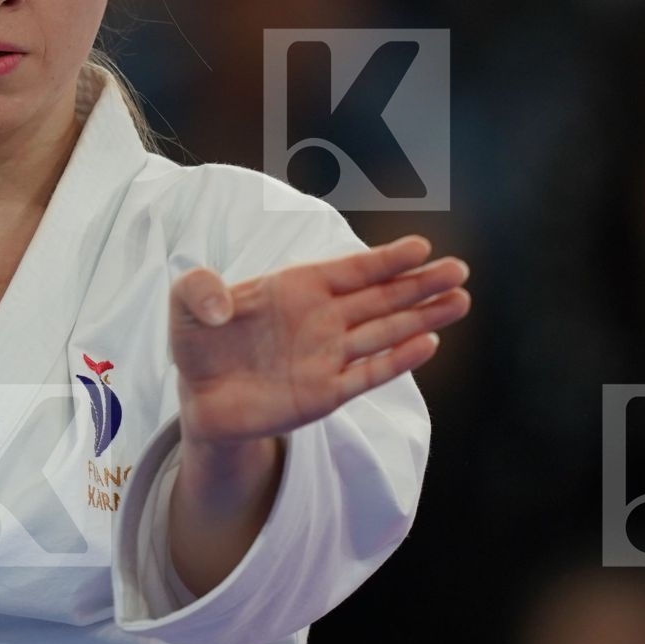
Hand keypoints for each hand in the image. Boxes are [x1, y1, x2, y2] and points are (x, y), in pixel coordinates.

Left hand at [169, 235, 468, 444]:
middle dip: (419, 283)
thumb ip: (196, 289)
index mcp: (297, 288)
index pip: (350, 270)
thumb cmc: (199, 343)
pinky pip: (367, 373)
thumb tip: (218, 303)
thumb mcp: (184, 304)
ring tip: (460, 301)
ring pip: (385, 332)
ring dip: (421, 317)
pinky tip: (428, 343)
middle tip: (460, 270)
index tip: (421, 246)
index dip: (384, 259)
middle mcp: (322, 319)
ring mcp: (327, 356)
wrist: (199, 397)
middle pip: (380, 298)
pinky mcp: (324, 393)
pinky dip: (397, 360)